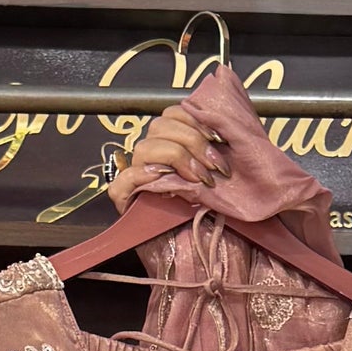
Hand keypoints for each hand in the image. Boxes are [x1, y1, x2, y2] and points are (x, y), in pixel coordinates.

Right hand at [106, 105, 227, 217]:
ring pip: (144, 149)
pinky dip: (141, 175)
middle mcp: (156, 155)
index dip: (194, 121)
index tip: (218, 138)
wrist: (219, 243)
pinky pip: (124, 180)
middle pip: (159, 127)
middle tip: (214, 166)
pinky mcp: (128, 199)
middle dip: (191, 142)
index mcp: (176, 142)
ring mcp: (139, 176)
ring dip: (175, 158)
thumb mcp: (227, 164)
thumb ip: (217, 133)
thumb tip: (201, 107)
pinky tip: (162, 178)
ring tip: (199, 179)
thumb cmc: (227, 203)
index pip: (173, 114)